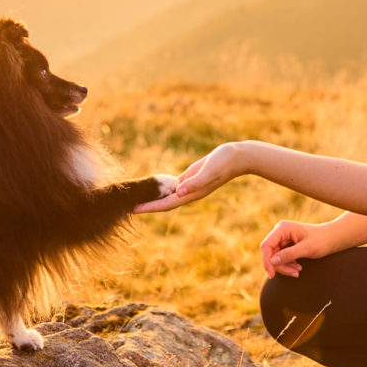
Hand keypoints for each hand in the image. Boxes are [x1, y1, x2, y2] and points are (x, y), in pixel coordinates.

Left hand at [132, 142, 248, 213]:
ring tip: (137, 198)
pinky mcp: (191, 176)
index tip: (134, 209)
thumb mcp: (209, 170)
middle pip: (164, 202)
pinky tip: (153, 187)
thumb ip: (195, 182)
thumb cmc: (225, 162)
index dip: (150, 207)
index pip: (167, 204)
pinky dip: (162, 187)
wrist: (238, 157)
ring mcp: (190, 185)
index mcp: (192, 193)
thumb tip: (179, 192)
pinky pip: (172, 185)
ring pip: (167, 194)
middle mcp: (189, 192)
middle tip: (128, 206)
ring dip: (153, 197)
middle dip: (147, 205)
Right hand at [260, 219, 336, 277]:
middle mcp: (279, 232)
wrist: (331, 239)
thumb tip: (272, 261)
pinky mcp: (285, 245)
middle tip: (295, 273)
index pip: (266, 246)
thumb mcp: (307, 248)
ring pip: (274, 258)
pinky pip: (280, 259)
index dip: (267, 261)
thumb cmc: (321, 240)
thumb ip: (289, 254)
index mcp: (283, 228)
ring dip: (285, 267)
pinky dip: (287, 265)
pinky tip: (298, 267)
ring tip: (298, 271)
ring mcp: (281, 239)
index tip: (271, 275)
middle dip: (281, 266)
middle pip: (270, 254)